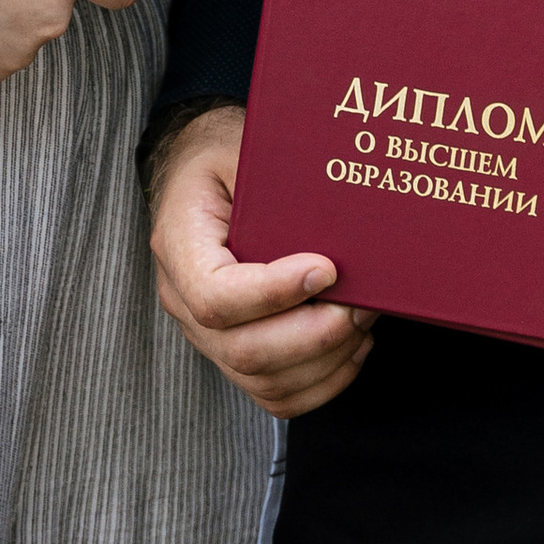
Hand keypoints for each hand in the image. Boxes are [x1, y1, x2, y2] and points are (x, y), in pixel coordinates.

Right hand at [147, 106, 376, 419]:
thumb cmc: (226, 159)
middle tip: (362, 302)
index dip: (274, 293)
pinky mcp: (233, 353)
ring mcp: (206, 335)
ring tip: (364, 318)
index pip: (215, 296)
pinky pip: (276, 395)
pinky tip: (353, 345)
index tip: (328, 269)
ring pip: (265, 381)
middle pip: (244, 351)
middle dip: (316, 335)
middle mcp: (183, 299)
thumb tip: (339, 211)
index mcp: (179, 244)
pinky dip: (323, 381)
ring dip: (328, 360)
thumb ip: (276, 180)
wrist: (200, 175)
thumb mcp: (241, 148)